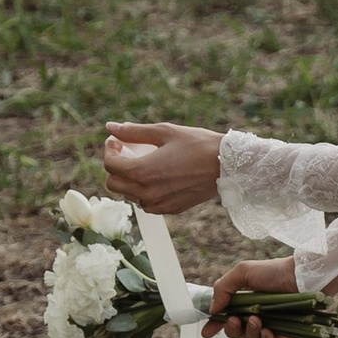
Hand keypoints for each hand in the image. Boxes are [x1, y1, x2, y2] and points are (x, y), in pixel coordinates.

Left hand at [103, 120, 221, 215]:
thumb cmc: (198, 144)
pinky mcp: (169, 209)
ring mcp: (158, 204)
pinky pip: (146, 202)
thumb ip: (134, 131)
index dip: (110, 150)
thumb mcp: (165, 132)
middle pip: (113, 183)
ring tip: (144, 162)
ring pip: (129, 194)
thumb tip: (110, 127)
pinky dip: (144, 190)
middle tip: (127, 151)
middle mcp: (146, 193)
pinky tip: (158, 175)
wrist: (228, 166)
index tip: (118, 141)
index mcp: (142, 172)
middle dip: (115, 166)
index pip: (110, 165)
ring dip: (129, 179)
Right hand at [203, 256, 297, 337]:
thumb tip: (213, 309)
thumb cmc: (274, 271)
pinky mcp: (284, 334)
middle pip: (236, 331)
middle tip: (236, 320)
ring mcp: (270, 325)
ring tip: (256, 320)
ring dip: (249, 332)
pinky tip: (266, 331)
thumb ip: (223, 288)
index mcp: (244, 301)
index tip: (207, 333)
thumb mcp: (243, 272)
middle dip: (232, 329)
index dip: (215, 326)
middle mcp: (255, 315)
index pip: (225, 317)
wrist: (303, 276)